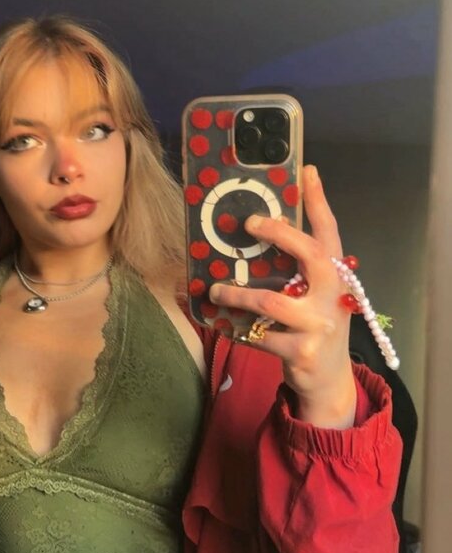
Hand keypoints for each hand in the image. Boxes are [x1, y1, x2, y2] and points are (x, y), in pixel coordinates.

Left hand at [209, 165, 356, 428]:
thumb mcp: (316, 297)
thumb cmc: (315, 329)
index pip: (331, 232)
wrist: (328, 380)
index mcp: (337, 277)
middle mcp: (332, 296)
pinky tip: (223, 325)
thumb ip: (299, 272)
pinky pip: (258, 335)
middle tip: (247, 224)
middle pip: (311, 254)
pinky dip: (237, 329)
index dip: (319, 202)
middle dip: (279, 234)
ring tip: (215, 289)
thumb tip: (258, 240)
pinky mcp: (299, 351)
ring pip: (270, 300)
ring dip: (237, 293)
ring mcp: (318, 325)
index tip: (307, 171)